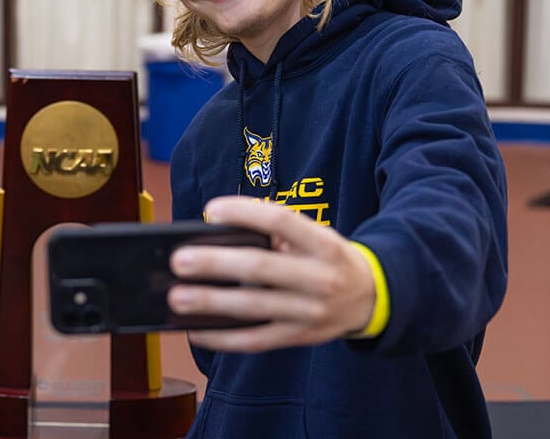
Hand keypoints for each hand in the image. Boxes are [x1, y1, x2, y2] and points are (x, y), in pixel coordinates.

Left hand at [167, 196, 376, 352]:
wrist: (371, 297)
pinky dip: (223, 337)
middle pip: (261, 268)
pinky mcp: (298, 337)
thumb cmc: (328, 259)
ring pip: (254, 307)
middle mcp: (319, 279)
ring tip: (178, 297)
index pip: (282, 221)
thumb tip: (220, 232)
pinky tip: (197, 329)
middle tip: (180, 260)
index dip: (246, 212)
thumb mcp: (316, 236)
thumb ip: (277, 232)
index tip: (212, 210)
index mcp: (322, 244)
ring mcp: (309, 313)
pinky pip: (255, 340)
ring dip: (211, 303)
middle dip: (216, 264)